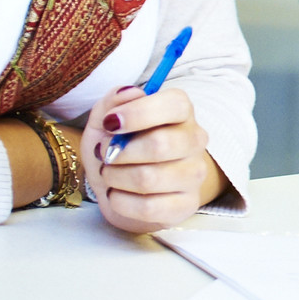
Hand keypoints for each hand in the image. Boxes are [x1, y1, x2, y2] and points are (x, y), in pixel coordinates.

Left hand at [84, 85, 217, 235]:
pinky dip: (121, 201)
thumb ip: (113, 101)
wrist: (119, 188)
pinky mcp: (186, 205)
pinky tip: (118, 195)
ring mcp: (194, 174)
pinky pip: (148, 207)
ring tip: (110, 175)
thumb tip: (130, 92)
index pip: (175, 104)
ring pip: (149, 178)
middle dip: (119, 152)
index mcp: (181, 112)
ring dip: (116, 177)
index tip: (110, 123)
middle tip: (106, 155)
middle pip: (160, 144)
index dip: (138, 113)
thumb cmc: (116, 149)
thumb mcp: (104, 121)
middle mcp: (194, 141)